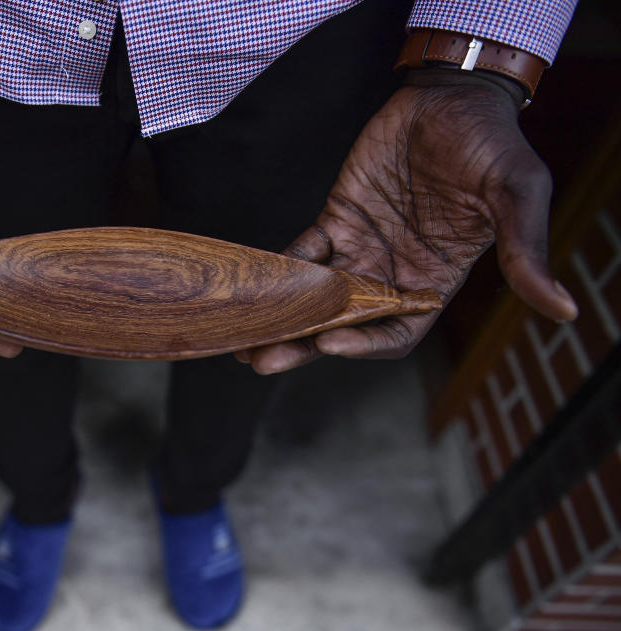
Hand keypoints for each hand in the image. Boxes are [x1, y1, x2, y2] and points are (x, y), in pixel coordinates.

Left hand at [239, 75, 576, 373]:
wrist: (453, 97)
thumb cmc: (493, 144)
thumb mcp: (518, 194)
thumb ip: (524, 252)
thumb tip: (562, 309)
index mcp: (434, 281)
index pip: (396, 333)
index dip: (364, 344)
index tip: (332, 343)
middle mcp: (392, 274)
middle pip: (343, 324)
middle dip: (303, 344)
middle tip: (262, 360)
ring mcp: (360, 249)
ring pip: (314, 296)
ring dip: (280, 317)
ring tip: (241, 339)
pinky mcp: (336, 220)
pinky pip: (302, 252)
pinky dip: (276, 269)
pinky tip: (250, 283)